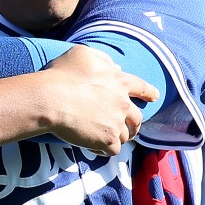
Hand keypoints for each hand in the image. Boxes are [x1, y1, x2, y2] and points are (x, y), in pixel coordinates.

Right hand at [40, 46, 159, 155]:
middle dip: (135, 124)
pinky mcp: (107, 140)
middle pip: (138, 118)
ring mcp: (116, 123)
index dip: (149, 93)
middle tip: (130, 128)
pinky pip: (113, 150)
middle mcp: (123, 103)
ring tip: (109, 139)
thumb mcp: (83, 54)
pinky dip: (105, 150)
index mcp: (120, 81)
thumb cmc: (62, 75)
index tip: (154, 97)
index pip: (143, 87)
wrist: (50, 99)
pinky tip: (95, 148)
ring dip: (119, 137)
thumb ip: (104, 59)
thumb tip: (116, 67)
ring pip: (126, 135)